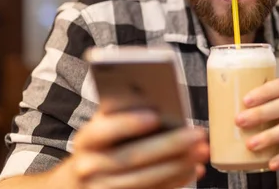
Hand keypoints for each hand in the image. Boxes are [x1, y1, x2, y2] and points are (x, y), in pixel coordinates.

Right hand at [67, 110, 208, 188]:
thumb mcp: (103, 127)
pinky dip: (174, 181)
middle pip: (132, 157)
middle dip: (168, 146)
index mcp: (87, 139)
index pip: (104, 130)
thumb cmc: (101, 146)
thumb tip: (154, 97)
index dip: (129, 123)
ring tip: (201, 152)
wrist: (76, 185)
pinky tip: (193, 169)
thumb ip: (122, 113)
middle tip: (197, 134)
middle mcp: (90, 166)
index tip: (155, 115)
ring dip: (177, 166)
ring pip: (144, 179)